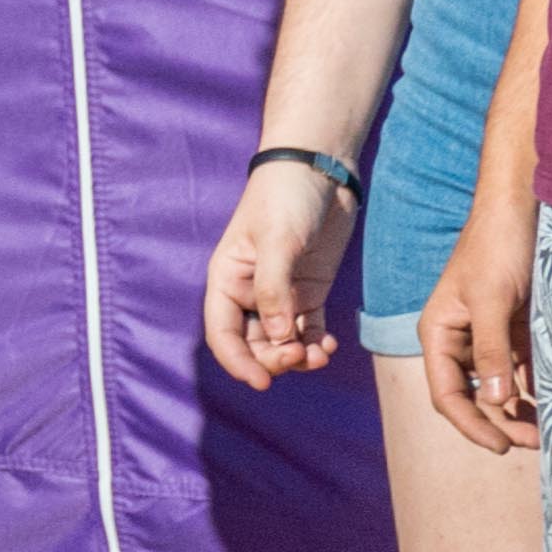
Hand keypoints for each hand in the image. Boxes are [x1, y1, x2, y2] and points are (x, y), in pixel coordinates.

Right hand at [202, 158, 349, 382]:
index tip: (262, 382)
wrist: (319, 169)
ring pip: (282, 342)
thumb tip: (278, 337)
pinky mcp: (309, 291)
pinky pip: (308, 329)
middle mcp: (249, 293)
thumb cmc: (285, 197)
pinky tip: (328, 345)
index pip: (223, 334)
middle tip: (299, 358)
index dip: (239, 362)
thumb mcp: (277, 241)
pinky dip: (316, 343)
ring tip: (320, 355)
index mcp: (227, 281)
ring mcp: (281, 294)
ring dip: (298, 356)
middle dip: (275, 359)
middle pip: (254, 344)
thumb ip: (274, 290)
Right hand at [419, 201, 541, 457]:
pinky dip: (539, 386)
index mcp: (439, 334)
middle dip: (501, 422)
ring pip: (501, 385)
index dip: (471, 424)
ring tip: (551, 431)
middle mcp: (461, 340)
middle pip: (474, 395)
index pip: (447, 394)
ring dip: (522, 409)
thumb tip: (493, 400)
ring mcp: (490, 334)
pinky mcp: (517, 326)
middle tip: (536, 443)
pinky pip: (525, 366)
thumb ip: (490, 350)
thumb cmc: (497, 247)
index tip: (501, 446)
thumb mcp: (492, 299)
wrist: (523, 205)